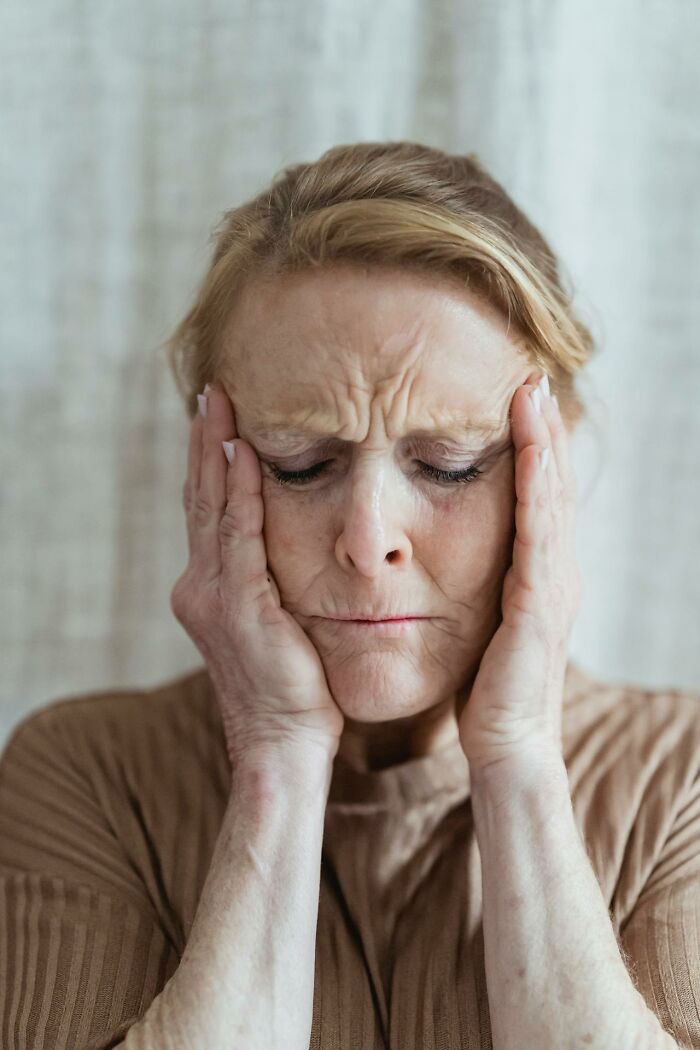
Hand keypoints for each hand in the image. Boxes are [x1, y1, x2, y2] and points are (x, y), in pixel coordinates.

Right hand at [170, 382, 344, 765]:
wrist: (282, 745)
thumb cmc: (293, 692)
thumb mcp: (277, 628)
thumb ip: (271, 587)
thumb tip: (293, 553)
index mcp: (210, 590)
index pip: (209, 513)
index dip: (211, 466)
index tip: (219, 421)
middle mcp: (200, 586)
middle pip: (200, 499)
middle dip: (205, 444)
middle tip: (211, 393)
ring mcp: (214, 595)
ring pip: (211, 506)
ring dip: (216, 452)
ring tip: (219, 405)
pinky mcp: (240, 606)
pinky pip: (240, 535)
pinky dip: (239, 491)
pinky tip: (245, 454)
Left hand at [457, 371, 581, 776]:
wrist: (505, 744)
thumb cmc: (486, 688)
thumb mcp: (479, 623)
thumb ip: (475, 585)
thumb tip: (441, 555)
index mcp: (537, 574)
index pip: (535, 496)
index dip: (531, 447)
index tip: (516, 398)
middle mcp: (554, 570)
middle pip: (550, 483)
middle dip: (543, 428)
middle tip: (532, 374)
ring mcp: (554, 582)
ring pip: (551, 494)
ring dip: (544, 438)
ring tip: (533, 388)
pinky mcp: (542, 598)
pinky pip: (540, 525)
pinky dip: (538, 477)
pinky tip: (531, 440)